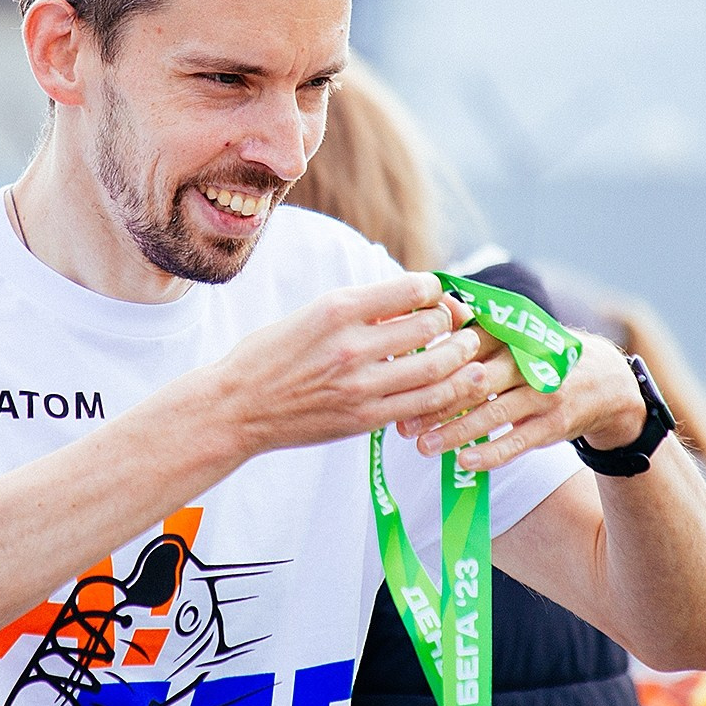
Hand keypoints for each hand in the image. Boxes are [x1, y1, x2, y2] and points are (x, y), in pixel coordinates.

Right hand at [215, 272, 492, 454]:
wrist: (237, 407)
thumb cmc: (270, 356)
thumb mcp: (311, 315)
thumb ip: (360, 309)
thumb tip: (410, 300)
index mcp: (337, 308)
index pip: (412, 288)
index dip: (435, 288)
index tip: (436, 294)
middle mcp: (352, 344)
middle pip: (431, 324)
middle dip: (452, 320)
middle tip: (457, 323)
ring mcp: (360, 384)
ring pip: (437, 367)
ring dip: (461, 356)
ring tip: (468, 350)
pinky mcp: (365, 418)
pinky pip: (424, 404)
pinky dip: (448, 392)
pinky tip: (455, 385)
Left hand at [398, 329, 647, 471]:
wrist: (604, 382)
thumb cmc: (540, 359)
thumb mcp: (514, 338)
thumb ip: (473, 329)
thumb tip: (428, 309)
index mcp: (512, 336)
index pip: (465, 349)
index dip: (431, 368)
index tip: (400, 385)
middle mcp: (528, 361)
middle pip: (474, 383)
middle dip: (436, 405)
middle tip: (403, 424)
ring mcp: (543, 393)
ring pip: (493, 414)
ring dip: (455, 433)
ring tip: (423, 446)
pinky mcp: (554, 424)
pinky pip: (518, 442)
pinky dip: (490, 453)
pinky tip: (463, 461)